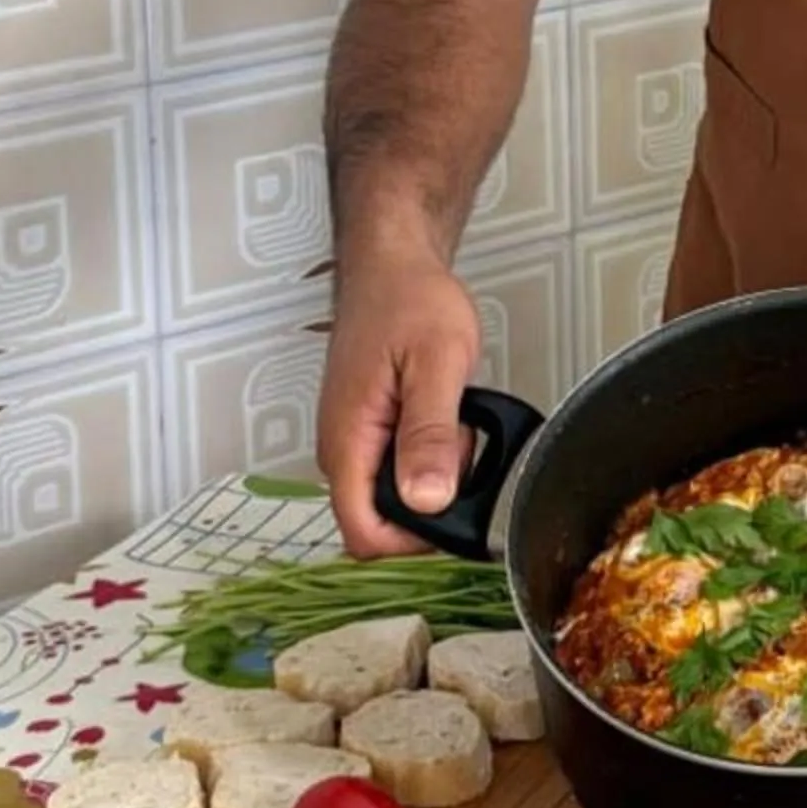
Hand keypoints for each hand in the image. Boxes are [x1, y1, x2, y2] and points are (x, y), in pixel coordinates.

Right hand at [316, 251, 480, 556]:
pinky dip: (436, 451)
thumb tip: (426, 501)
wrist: (394, 264)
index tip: (458, 516)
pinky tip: (451, 415)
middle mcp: (343, 451)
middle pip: (386, 521)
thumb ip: (430, 434)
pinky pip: (404, 466)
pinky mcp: (371, 431)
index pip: (365, 535)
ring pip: (400, 495)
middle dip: (436, 501)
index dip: (415, 543)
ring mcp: (356, 441)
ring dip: (439, 472)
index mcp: (348, 443)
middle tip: (463, 446)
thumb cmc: (410, 301)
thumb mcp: (436, 364)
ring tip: (459, 419)